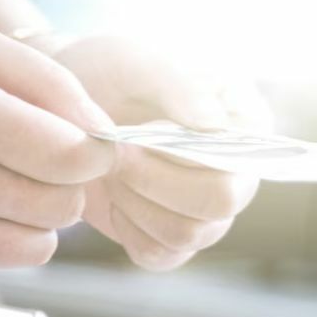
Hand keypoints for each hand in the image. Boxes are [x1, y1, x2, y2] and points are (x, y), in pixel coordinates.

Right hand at [0, 14, 114, 283]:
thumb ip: (48, 81)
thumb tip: (107, 134)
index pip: (72, 159)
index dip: (95, 150)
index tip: (85, 141)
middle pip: (61, 209)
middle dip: (66, 183)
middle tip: (39, 157)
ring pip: (35, 249)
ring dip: (36, 218)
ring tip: (5, 180)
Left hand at [49, 36, 265, 269]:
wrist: (68, 104)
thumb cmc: (113, 72)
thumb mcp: (140, 61)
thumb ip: (180, 86)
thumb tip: (214, 127)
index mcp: (248, 126)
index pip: (242, 160)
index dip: (188, 157)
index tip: (142, 132)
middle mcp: (238, 173)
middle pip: (219, 204)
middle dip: (156, 181)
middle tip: (117, 153)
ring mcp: (208, 212)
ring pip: (186, 234)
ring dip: (135, 202)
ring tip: (112, 166)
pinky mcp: (173, 238)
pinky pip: (159, 255)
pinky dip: (127, 227)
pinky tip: (116, 194)